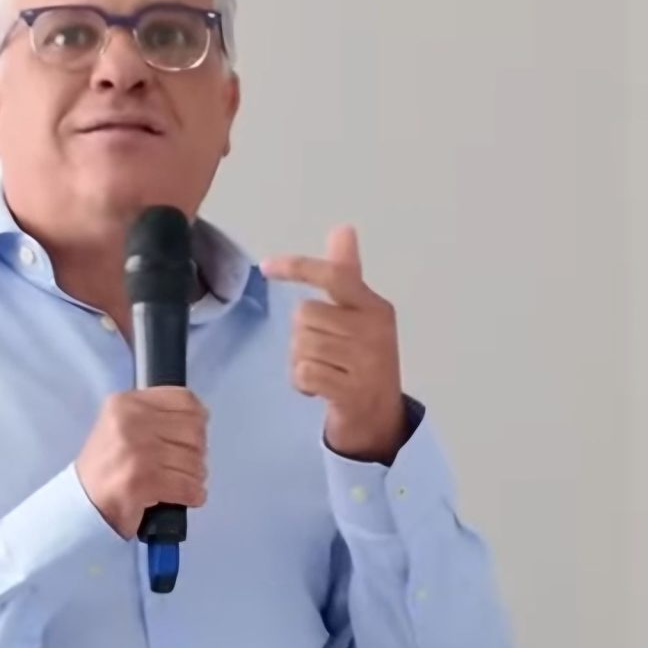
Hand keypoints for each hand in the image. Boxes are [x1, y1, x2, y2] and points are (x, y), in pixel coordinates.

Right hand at [75, 387, 208, 538]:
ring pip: (194, 461)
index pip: (185, 400)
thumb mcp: (123, 423)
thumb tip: (200, 418)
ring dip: (195, 476)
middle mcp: (130, 421)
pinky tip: (185, 496)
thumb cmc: (109, 464)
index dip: (198, 419)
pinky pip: (188, 487)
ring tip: (180, 481)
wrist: (82, 503)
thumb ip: (156, 414)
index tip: (191, 435)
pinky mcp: (140, 482)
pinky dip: (194, 494)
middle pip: (194, 431)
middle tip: (185, 464)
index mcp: (127, 402)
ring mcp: (136, 452)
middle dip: (197, 452)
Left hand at [262, 226, 405, 463]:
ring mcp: (365, 362)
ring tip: (322, 370)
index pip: (334, 275)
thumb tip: (343, 228)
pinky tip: (318, 388)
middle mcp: (373, 330)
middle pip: (305, 314)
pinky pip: (304, 373)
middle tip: (322, 352)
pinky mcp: (351, 391)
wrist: (381, 419)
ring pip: (301, 344)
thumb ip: (346, 274)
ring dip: (301, 361)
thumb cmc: (363, 360)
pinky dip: (302, 383)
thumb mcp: (360, 315)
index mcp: (374, 306)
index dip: (298, 267)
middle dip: (303, 334)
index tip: (266, 266)